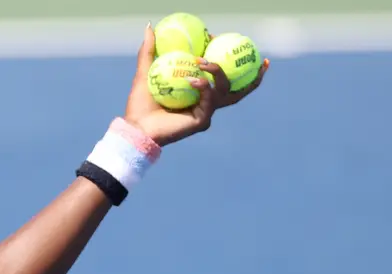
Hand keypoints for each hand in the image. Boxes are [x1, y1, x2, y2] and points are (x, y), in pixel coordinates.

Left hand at [123, 24, 268, 146]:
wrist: (137, 127)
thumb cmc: (141, 104)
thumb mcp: (145, 72)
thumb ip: (149, 51)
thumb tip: (150, 27)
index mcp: (197, 92)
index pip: (218, 74)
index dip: (223, 55)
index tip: (216, 38)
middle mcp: (205, 102)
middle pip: (235, 86)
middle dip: (252, 74)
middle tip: (254, 56)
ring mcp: (206, 111)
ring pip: (225, 90)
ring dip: (218, 72)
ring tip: (204, 61)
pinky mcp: (202, 120)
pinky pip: (210, 100)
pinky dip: (204, 87)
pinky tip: (194, 79)